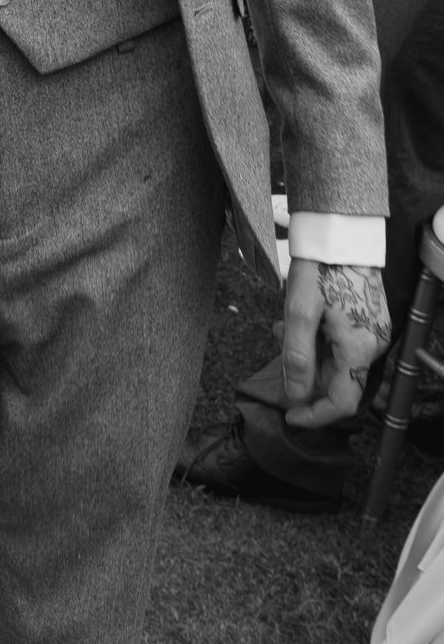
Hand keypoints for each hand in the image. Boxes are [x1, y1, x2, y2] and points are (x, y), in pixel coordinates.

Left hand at [282, 258, 391, 426]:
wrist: (341, 234)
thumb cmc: (320, 268)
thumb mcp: (299, 310)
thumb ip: (297, 354)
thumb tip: (295, 394)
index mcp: (359, 349)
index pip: (343, 402)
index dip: (316, 415)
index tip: (290, 417)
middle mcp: (372, 346)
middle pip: (339, 382)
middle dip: (305, 376)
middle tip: (278, 353)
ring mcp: (371, 333)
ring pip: (337, 362)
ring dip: (307, 355)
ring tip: (281, 330)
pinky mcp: (366, 321)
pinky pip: (341, 345)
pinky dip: (316, 341)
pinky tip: (296, 321)